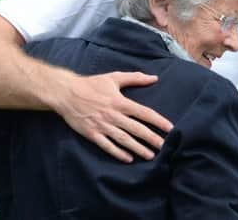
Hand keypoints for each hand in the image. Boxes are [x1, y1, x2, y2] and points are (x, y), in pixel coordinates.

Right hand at [56, 72, 172, 162]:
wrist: (67, 93)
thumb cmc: (91, 84)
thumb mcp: (114, 78)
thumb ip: (135, 78)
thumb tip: (154, 78)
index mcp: (120, 102)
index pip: (144, 113)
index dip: (158, 121)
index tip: (170, 128)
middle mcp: (113, 115)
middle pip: (137, 129)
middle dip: (152, 138)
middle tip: (164, 146)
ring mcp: (103, 126)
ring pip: (124, 140)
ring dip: (138, 148)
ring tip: (150, 155)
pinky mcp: (92, 134)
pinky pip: (107, 146)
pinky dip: (118, 153)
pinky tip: (128, 158)